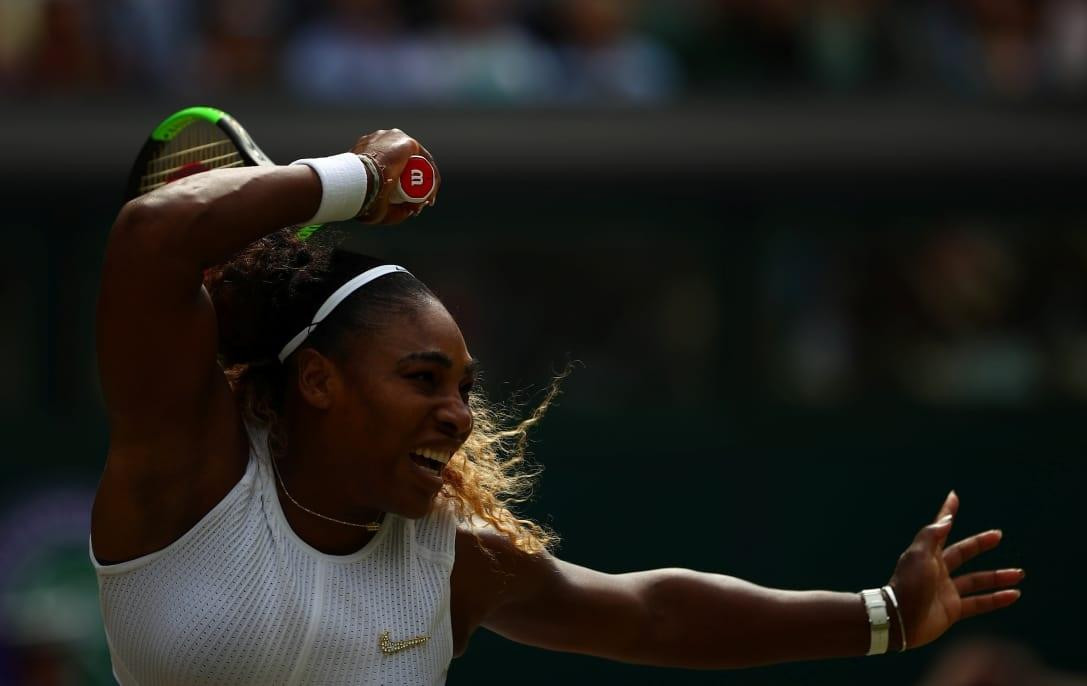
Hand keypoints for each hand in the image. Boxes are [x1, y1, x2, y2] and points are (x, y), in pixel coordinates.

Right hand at [350, 129, 440, 224]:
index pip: (393, 166)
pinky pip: (426, 161)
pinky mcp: (406, 142)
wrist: (355, 183)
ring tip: (427, 200)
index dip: (404, 186)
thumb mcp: (374, 203)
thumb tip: (411, 210)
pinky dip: (432, 177)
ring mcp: (395, 139)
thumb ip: (391, 207)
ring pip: (418, 163)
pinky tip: (431, 193)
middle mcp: (382, 140)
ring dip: (426, 182)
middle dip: (416, 185)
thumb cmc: (359, 195)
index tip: (408, 203)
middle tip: (418, 203)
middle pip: (408, 164)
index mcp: (369, 150)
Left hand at [888, 491, 1022, 649]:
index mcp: (928, 554)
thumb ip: (932, 536)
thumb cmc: (908, 585)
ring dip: (997, 577)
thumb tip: (947, 518)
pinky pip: (979, 603)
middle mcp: (937, 570)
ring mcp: (946, 590)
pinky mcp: (952, 609)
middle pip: (963, 553)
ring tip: (1019, 573)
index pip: (941, 529)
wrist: (900, 620)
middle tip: (998, 535)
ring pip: (977, 580)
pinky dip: (996, 599)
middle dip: (980, 544)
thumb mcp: (918, 556)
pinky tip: (1014, 594)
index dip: (947, 513)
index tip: (954, 497)